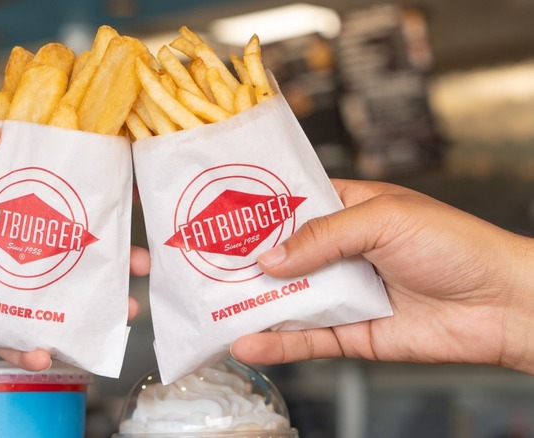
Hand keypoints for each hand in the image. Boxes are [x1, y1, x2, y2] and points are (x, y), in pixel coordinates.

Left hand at [0, 125, 150, 371]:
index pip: (43, 197)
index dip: (83, 197)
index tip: (126, 197)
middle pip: (56, 251)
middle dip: (103, 259)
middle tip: (142, 264)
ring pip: (40, 295)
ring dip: (81, 305)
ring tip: (120, 312)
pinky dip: (24, 345)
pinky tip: (49, 352)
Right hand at [231, 179, 533, 372]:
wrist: (503, 304)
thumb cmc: (456, 245)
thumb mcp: (383, 219)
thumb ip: (322, 237)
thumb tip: (270, 258)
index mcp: (349, 211)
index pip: (293, 207)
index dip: (258, 211)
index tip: (219, 214)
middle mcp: (342, 253)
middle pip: (282, 257)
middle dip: (245, 262)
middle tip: (201, 264)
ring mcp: (345, 294)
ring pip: (289, 300)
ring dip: (252, 305)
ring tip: (211, 307)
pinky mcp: (352, 334)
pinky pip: (307, 339)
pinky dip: (277, 342)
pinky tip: (247, 342)